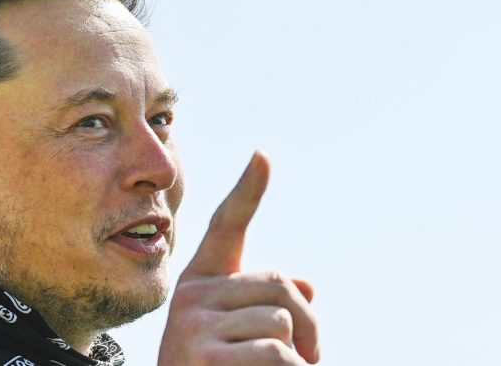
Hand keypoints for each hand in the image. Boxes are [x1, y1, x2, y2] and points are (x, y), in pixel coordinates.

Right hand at [158, 152, 319, 364]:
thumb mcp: (244, 339)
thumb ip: (270, 305)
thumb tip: (308, 281)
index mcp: (202, 285)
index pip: (227, 228)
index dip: (247, 191)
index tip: (264, 155)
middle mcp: (191, 296)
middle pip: (281, 284)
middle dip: (308, 325)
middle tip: (309, 357)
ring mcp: (191, 324)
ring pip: (281, 321)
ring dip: (299, 357)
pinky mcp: (200, 355)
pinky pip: (276, 354)